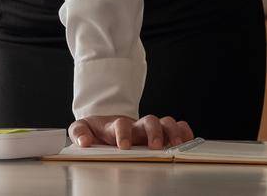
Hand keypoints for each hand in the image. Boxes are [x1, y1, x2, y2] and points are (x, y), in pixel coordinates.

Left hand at [68, 114, 193, 149]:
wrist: (105, 126)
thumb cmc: (96, 130)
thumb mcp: (82, 128)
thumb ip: (79, 132)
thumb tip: (84, 142)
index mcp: (117, 125)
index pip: (121, 125)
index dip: (123, 134)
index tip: (124, 146)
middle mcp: (136, 125)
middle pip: (150, 121)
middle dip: (154, 132)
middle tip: (155, 147)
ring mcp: (150, 128)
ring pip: (166, 122)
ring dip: (173, 132)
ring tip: (177, 145)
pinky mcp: (161, 133)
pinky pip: (177, 126)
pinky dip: (185, 131)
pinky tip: (188, 140)